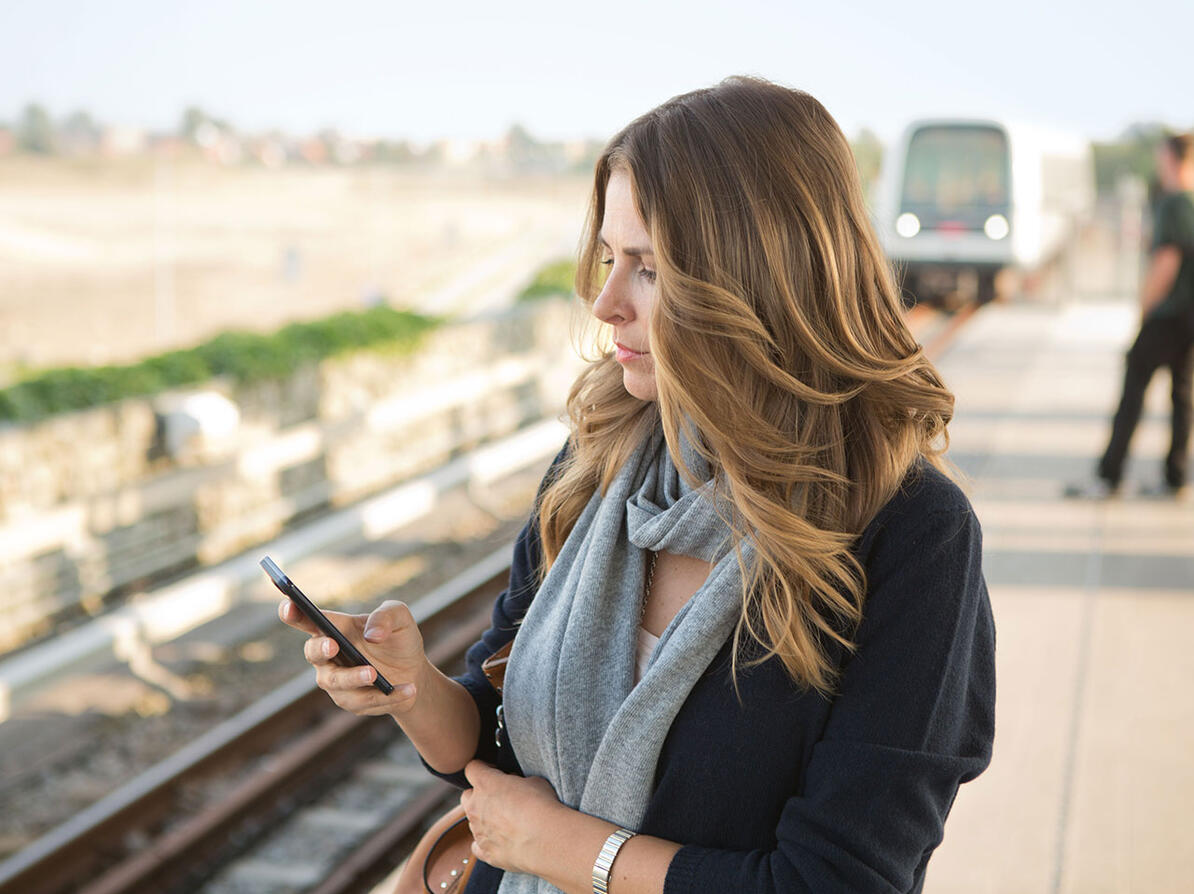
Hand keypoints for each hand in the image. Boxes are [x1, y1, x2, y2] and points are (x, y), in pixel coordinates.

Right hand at [278, 598, 427, 717]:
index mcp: (335, 628)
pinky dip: (387, 695)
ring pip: (335, 682)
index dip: (293, 612)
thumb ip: (386, 616)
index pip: (307, 619)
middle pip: (313, 653)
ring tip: (375, 674)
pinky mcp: (350, 701)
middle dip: (320, 649)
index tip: (288, 605)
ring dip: (354, 677)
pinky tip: (408, 689)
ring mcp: (336, 680)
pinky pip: (363, 700)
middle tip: (333, 645)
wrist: (414, 672)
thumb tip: (370, 634)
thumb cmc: (399, 639)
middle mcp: (329, 655)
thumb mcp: (400, 618)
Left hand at [460, 760, 564, 874]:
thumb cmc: (540, 806)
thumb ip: (518, 782)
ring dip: (485, 819)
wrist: (544, 840)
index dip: (484, 768)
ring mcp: (478, 831)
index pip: (472, 768)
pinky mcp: (485, 851)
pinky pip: (477, 846)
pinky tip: (501, 841)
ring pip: (473, 821)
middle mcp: (475, 806)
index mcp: (485, 783)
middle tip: (500, 798)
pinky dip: (487, 842)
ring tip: (508, 822)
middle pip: (467, 796)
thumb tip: (517, 786)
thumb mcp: (534, 781)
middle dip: (479, 795)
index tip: (496, 772)